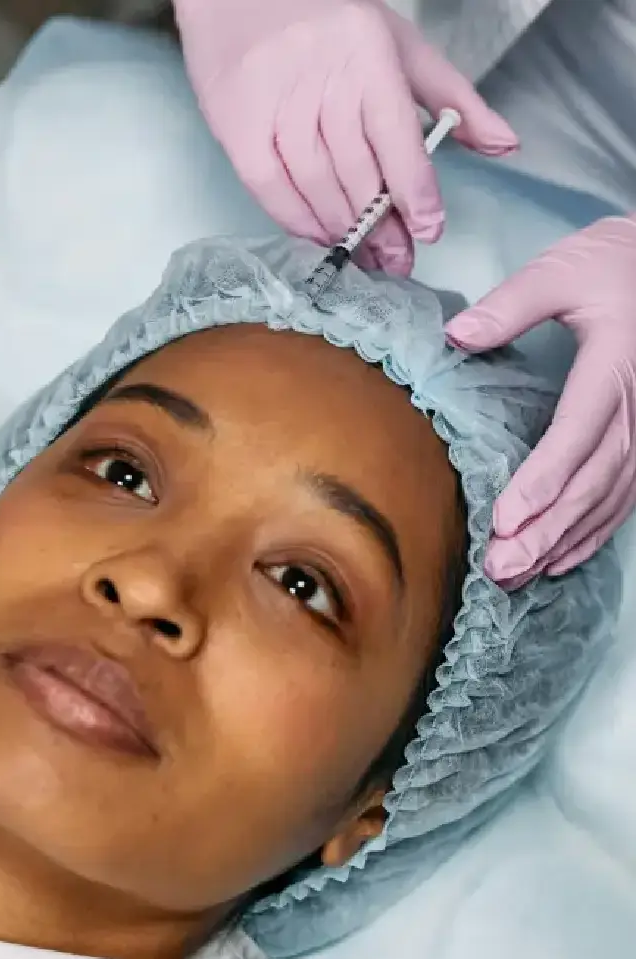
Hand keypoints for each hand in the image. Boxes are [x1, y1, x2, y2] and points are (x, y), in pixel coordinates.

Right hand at [173, 0, 516, 274]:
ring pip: (315, 185)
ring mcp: (275, 103)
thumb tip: (504, 145)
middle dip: (380, 225)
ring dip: (342, 229)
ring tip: (364, 255)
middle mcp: (320, 78)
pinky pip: (270, 187)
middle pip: (356, 171)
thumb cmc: (328, 20)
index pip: (396, 137)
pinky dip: (295, 219)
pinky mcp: (236, 125)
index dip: (414, 191)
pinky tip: (318, 235)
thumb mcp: (400, 44)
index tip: (428, 230)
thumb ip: (453, 97)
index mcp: (367, 54)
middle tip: (397, 260)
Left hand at [446, 215, 635, 587]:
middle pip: (591, 483)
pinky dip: (592, 533)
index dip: (542, 482)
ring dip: (563, 542)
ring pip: (608, 500)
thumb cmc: (619, 263)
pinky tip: (560, 559)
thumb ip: (514, 303)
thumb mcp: (566, 269)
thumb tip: (458, 335)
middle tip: (501, 568)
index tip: (505, 520)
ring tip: (517, 575)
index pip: (577, 436)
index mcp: (615, 370)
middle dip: (545, 532)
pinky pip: (624, 498)